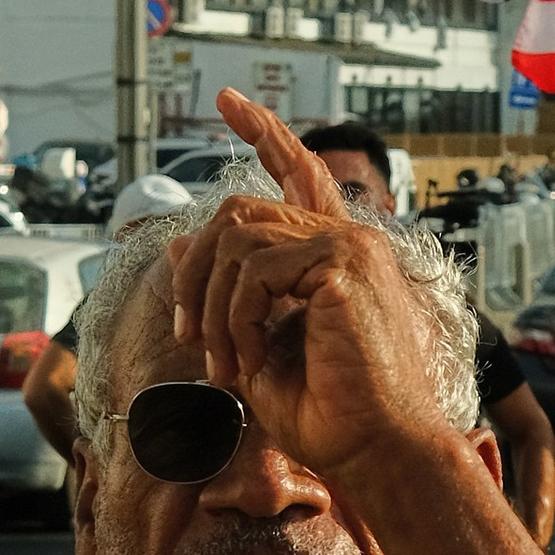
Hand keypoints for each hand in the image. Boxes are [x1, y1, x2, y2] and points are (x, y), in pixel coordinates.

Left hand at [168, 89, 468, 482]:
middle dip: (196, 277)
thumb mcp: (254, 350)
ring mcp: (349, 245)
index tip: (227, 101)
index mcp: (334, 257)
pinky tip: (246, 361)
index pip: (300, 172)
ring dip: (211, 311)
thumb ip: (224, 296)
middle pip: (238, 212)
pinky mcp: (344, 262)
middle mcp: (347, 239)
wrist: (376, 453)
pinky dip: (233, 320)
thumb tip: (179, 245)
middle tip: (190, 341)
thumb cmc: (329, 418)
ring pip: (236, 241)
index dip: (264, 132)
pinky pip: (254, 270)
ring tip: (224, 366)